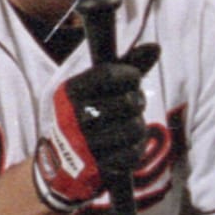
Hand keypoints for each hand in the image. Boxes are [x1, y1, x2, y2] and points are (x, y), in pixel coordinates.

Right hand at [32, 57, 150, 212]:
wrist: (59, 164)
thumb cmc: (84, 115)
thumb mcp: (94, 89)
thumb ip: (125, 66)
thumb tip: (156, 47)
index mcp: (69, 93)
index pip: (109, 74)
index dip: (130, 75)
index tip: (133, 78)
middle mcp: (73, 117)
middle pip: (128, 102)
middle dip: (137, 102)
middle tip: (133, 104)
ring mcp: (84, 144)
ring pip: (135, 128)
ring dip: (138, 126)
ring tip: (130, 125)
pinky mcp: (97, 166)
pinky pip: (133, 153)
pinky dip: (135, 149)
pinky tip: (125, 145)